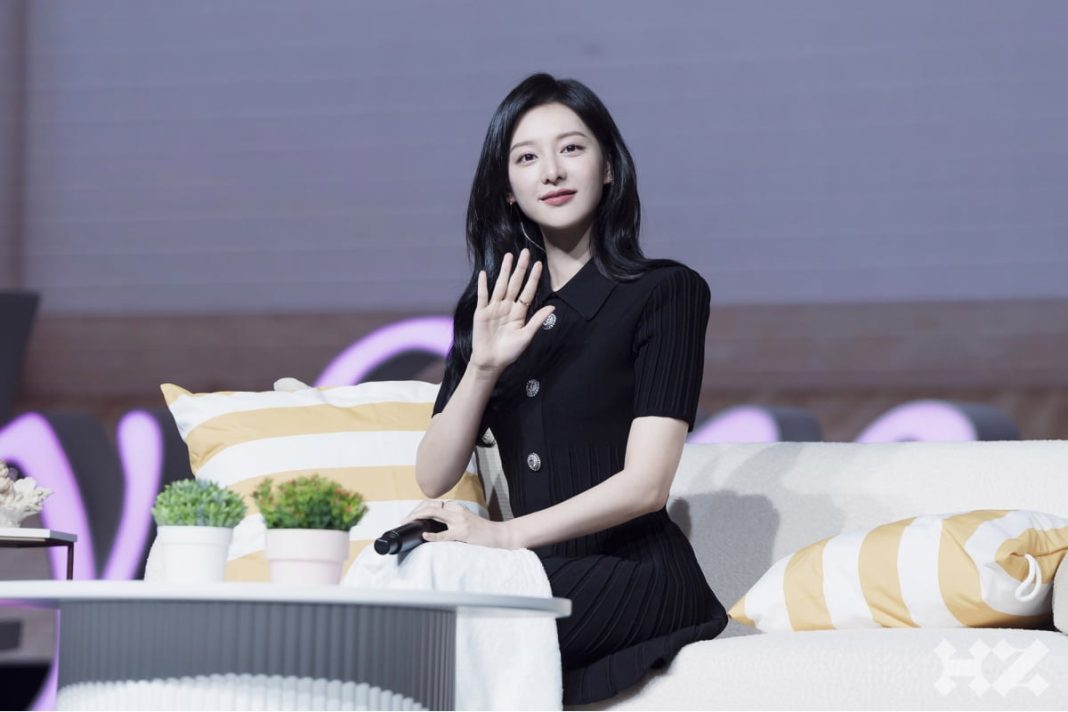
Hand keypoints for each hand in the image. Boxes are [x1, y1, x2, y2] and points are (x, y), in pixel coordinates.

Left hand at [398, 500, 516, 548]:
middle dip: (414, 512)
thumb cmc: (481, 531)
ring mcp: (460, 521)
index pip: (433, 503)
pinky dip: (432, 535)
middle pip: (430, 506)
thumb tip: (432, 525)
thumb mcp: (465, 520)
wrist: (499, 534)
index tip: (409, 515)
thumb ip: (451, 520)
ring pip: (434, 514)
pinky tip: (424, 536)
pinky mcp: (463, 533)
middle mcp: (457, 511)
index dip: (419, 508)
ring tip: (408, 522)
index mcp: (456, 508)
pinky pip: (444, 534)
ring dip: (419, 517)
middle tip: (404, 519)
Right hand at [470, 248, 555, 372]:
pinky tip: (483, 273)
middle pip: (514, 284)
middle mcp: (507, 307)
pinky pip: (483, 296)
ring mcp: (494, 308)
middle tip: (525, 252)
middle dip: (520, 268)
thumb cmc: (510, 352)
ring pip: (500, 286)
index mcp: (519, 312)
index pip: (527, 291)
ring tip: (508, 256)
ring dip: (504, 271)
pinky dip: (483, 285)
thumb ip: (537, 321)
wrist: (491, 362)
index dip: (533, 278)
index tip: (539, 264)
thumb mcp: (527, 336)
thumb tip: (553, 307)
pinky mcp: (481, 313)